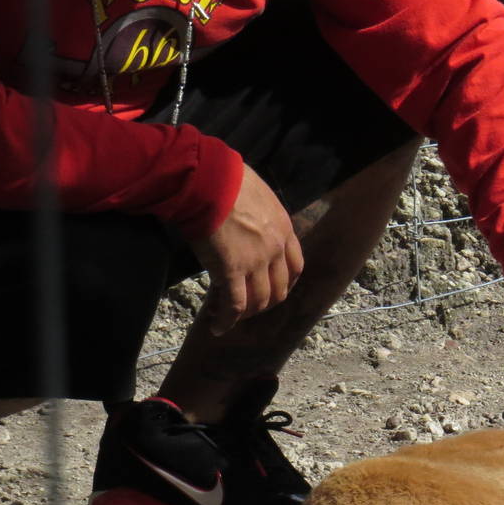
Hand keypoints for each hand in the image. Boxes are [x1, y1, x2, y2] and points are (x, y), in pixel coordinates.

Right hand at [188, 164, 304, 333]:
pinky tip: (218, 326)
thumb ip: (259, 213)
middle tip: (248, 306)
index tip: (271, 288)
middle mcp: (275, 249)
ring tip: (228, 315)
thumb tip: (246, 217)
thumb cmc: (226, 178)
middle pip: (279, 290)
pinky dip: (227, 319)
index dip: (284, 283)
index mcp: (284, 229)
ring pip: (259, 301)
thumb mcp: (257, 194)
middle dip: (265, 303)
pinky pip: (234, 304)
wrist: (208, 179)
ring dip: (245, 313)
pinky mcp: (231, 270)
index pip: (295, 267)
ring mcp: (255, 262)